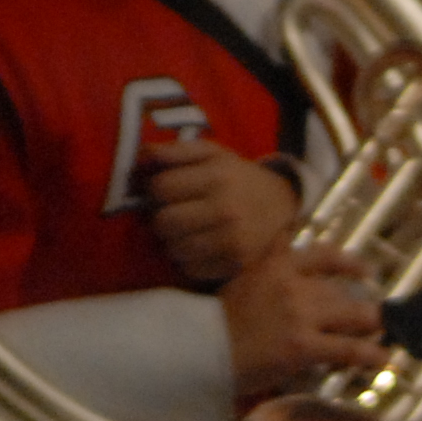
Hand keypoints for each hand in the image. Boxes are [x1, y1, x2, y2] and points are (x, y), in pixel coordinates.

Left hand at [138, 135, 302, 284]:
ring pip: (173, 249)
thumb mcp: (212, 154)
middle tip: (174, 212)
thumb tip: (140, 156)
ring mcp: (232, 241)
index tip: (166, 190)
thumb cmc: (237, 178)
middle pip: (163, 222)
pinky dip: (189, 259)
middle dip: (162, 217)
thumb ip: (175, 151)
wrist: (282, 207)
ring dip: (174, 240)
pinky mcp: (236, 265)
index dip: (155, 189)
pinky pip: (190, 269)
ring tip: (188, 230)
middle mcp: (226, 210)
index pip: (161, 187)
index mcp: (218, 176)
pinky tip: (201, 246)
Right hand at [221, 241, 385, 398]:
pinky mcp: (303, 346)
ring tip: (382, 338)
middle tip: (373, 320)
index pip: (324, 256)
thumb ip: (268, 261)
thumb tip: (286, 235)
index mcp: (277, 264)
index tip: (366, 270)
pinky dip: (370, 354)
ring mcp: (299, 315)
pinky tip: (382, 358)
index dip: (351, 264)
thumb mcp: (242, 278)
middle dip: (360, 309)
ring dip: (371, 327)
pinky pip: (348, 349)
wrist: (199, 349)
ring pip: (352, 317)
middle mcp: (293, 285)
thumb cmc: (216, 321)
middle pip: (341, 294)